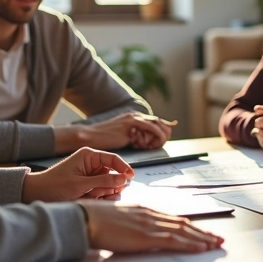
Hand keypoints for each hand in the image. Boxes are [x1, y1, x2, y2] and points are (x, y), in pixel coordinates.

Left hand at [22, 148, 134, 202]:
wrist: (38, 194)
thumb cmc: (55, 185)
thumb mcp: (80, 184)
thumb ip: (104, 182)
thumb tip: (124, 179)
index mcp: (89, 156)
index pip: (113, 158)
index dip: (124, 167)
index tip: (131, 178)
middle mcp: (92, 163)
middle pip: (114, 173)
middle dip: (109, 185)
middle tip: (98, 193)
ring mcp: (92, 175)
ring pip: (110, 184)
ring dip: (103, 193)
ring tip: (89, 196)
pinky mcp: (90, 185)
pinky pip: (103, 191)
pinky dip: (99, 197)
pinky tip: (89, 199)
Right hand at [57, 112, 172, 153]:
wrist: (90, 137)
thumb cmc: (104, 140)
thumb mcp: (123, 138)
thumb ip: (135, 137)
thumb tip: (145, 141)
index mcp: (132, 117)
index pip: (154, 119)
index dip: (165, 124)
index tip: (172, 128)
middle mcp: (134, 116)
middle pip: (158, 120)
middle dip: (165, 131)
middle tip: (164, 142)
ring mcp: (132, 119)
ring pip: (156, 123)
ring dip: (160, 135)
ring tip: (156, 145)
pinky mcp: (130, 125)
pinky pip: (150, 128)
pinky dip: (155, 134)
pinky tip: (153, 142)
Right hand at [78, 201, 224, 253]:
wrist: (84, 218)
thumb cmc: (95, 220)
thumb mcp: (118, 221)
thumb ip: (131, 226)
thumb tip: (136, 234)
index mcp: (145, 211)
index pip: (174, 219)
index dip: (191, 226)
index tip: (203, 232)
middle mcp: (151, 215)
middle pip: (184, 224)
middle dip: (203, 232)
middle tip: (218, 239)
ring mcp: (150, 225)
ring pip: (183, 231)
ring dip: (202, 239)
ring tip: (215, 245)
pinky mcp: (146, 236)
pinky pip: (173, 240)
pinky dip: (189, 244)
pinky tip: (200, 248)